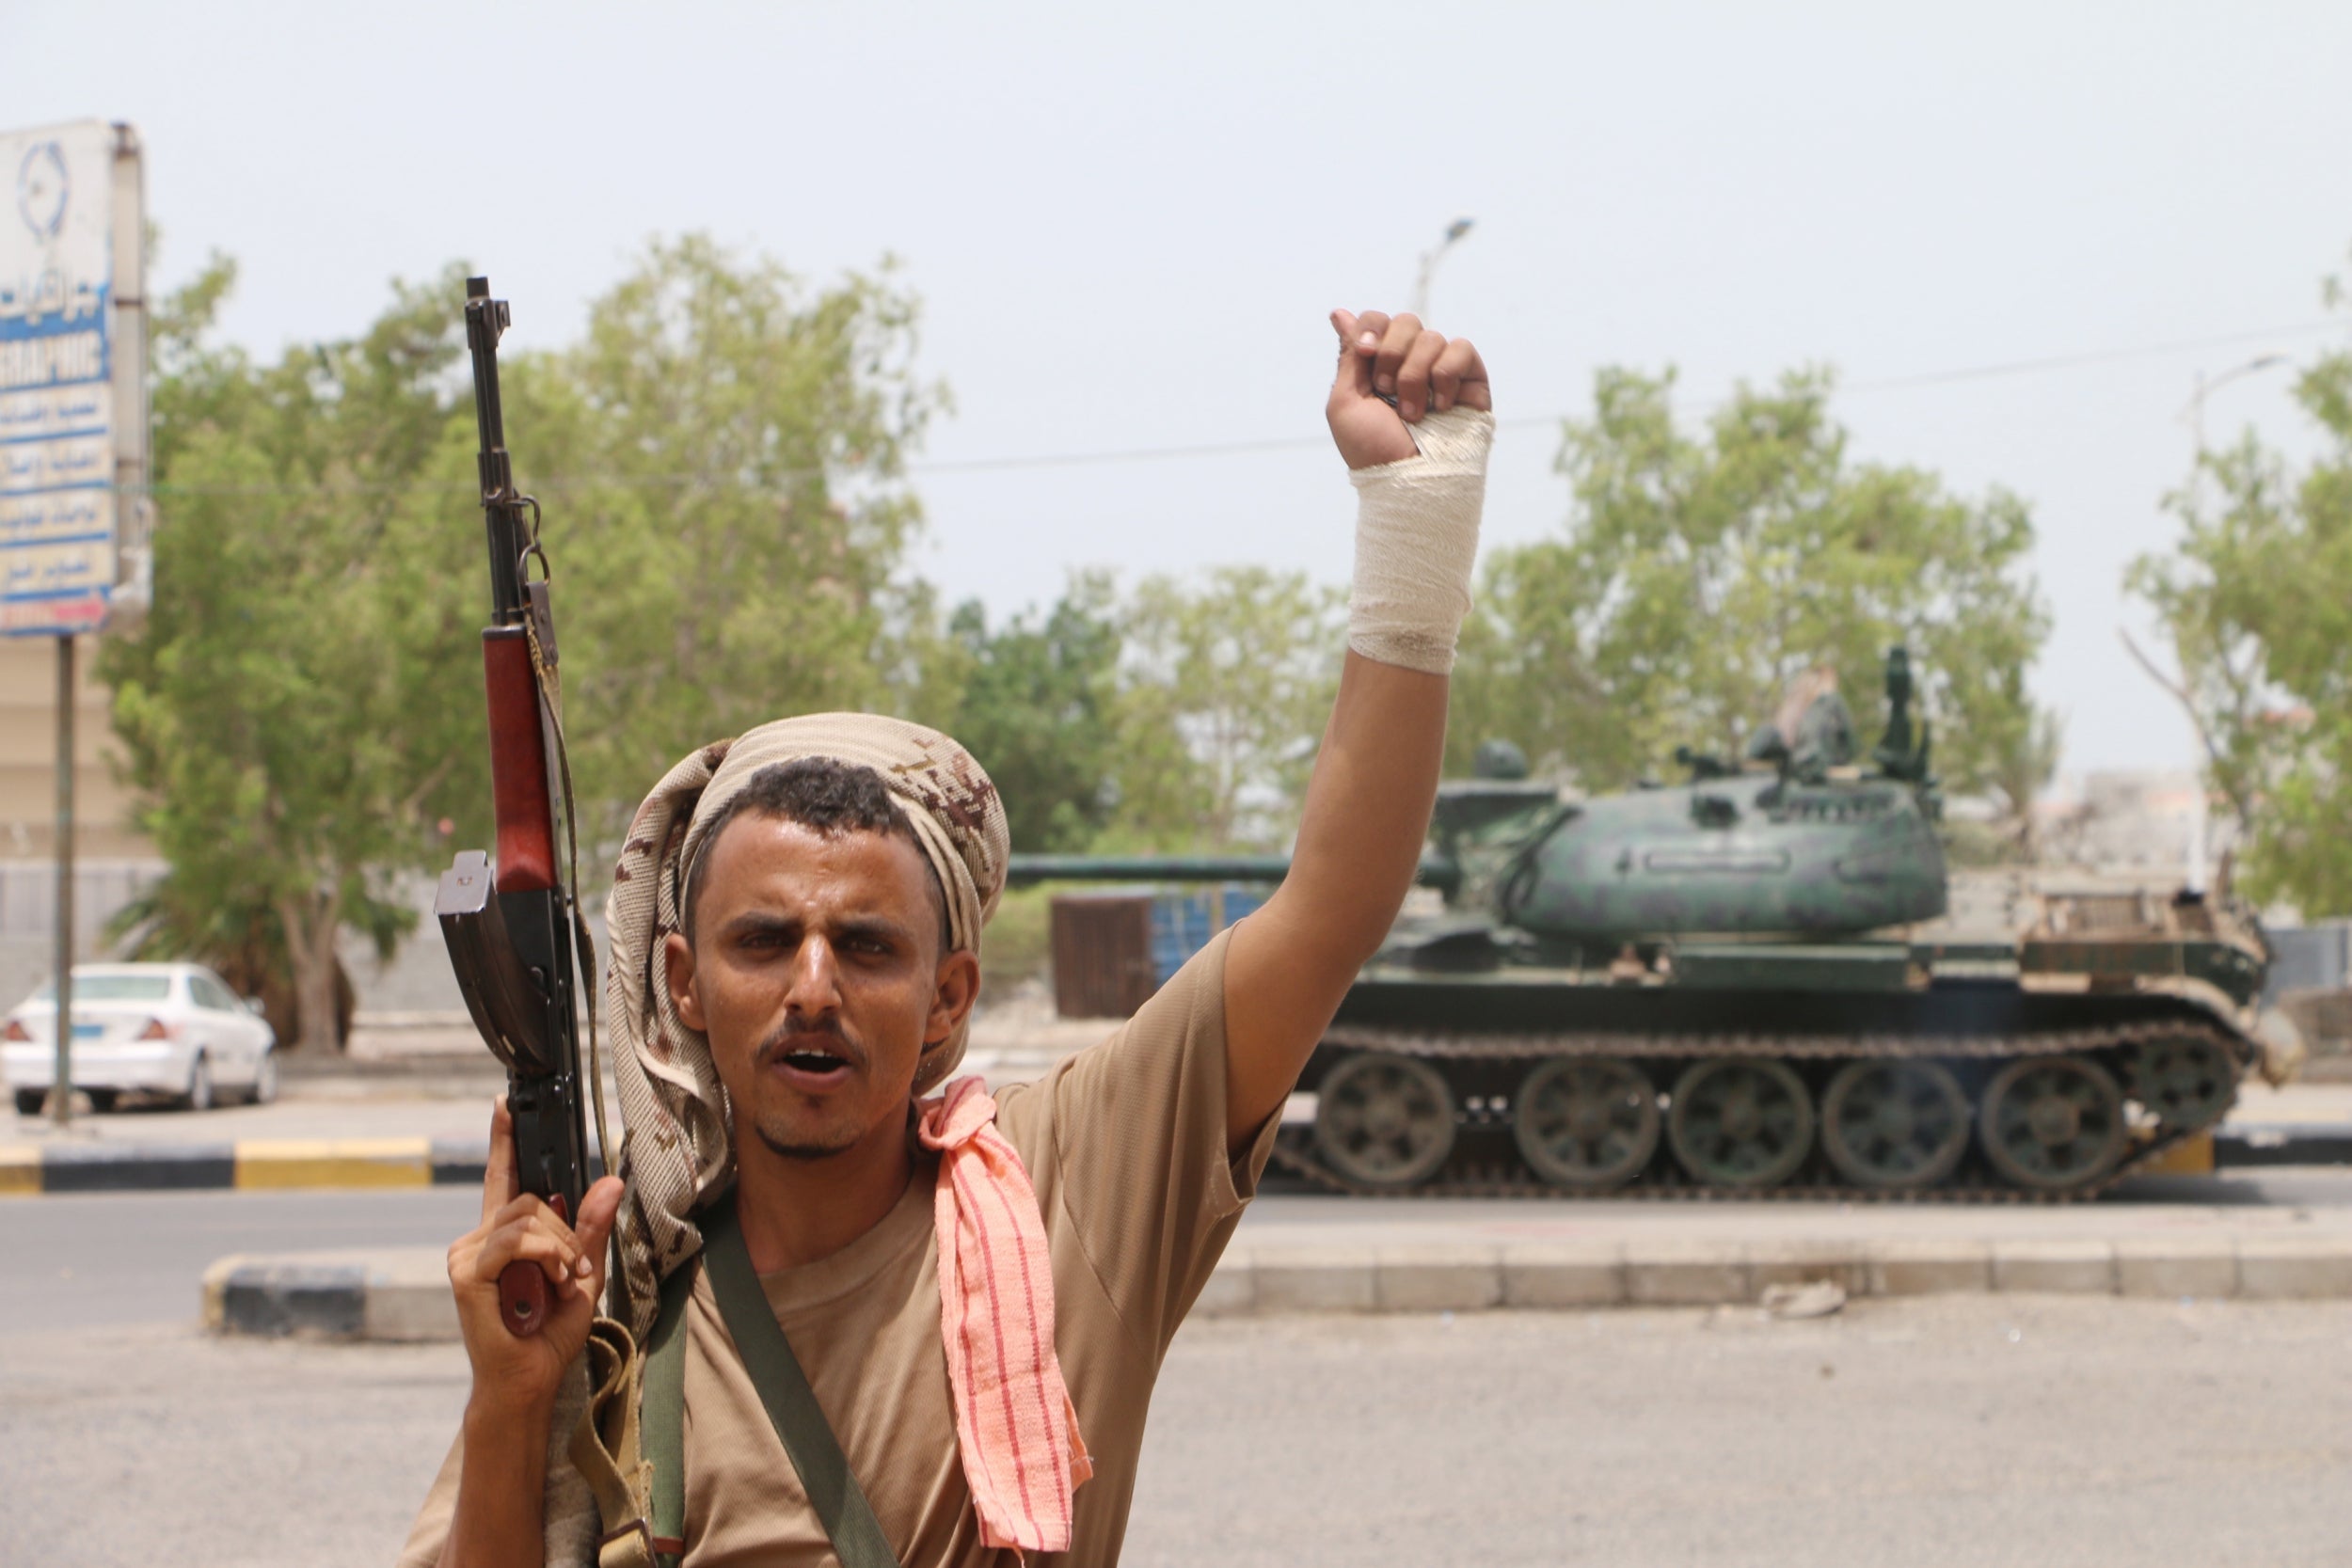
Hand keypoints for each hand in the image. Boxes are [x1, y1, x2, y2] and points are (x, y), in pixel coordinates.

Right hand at [447, 1098, 624, 1422]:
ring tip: (560, 1281)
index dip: (504, 1138)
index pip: (503, 1176)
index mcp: (505, 1236)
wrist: (530, 1377)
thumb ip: (592, 1228)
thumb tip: (610, 1181)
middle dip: (565, 1230)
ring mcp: (467, 1254)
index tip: (505, 1102)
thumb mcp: (583, 1272)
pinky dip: (546, 1257)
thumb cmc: (549, 1331)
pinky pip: (516, 1240)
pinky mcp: (466, 1272)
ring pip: (526, 1217)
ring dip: (559, 1247)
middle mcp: (479, 1238)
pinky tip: (549, 1282)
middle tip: (571, 1270)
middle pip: (530, 1197)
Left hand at [1325, 308, 1491, 469]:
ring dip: (1415, 376)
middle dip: (1391, 353)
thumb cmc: (1374, 450)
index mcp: (1378, 365)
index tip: (1365, 354)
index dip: (1371, 329)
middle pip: (1405, 320)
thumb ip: (1348, 355)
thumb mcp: (1346, 402)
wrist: (1410, 479)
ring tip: (1412, 414)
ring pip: (1431, 337)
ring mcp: (1441, 369)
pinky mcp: (1470, 378)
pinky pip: (1460, 348)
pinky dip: (1445, 376)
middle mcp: (1410, 362)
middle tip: (1386, 389)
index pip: (1376, 320)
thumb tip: (1339, 313)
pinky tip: (1441, 406)